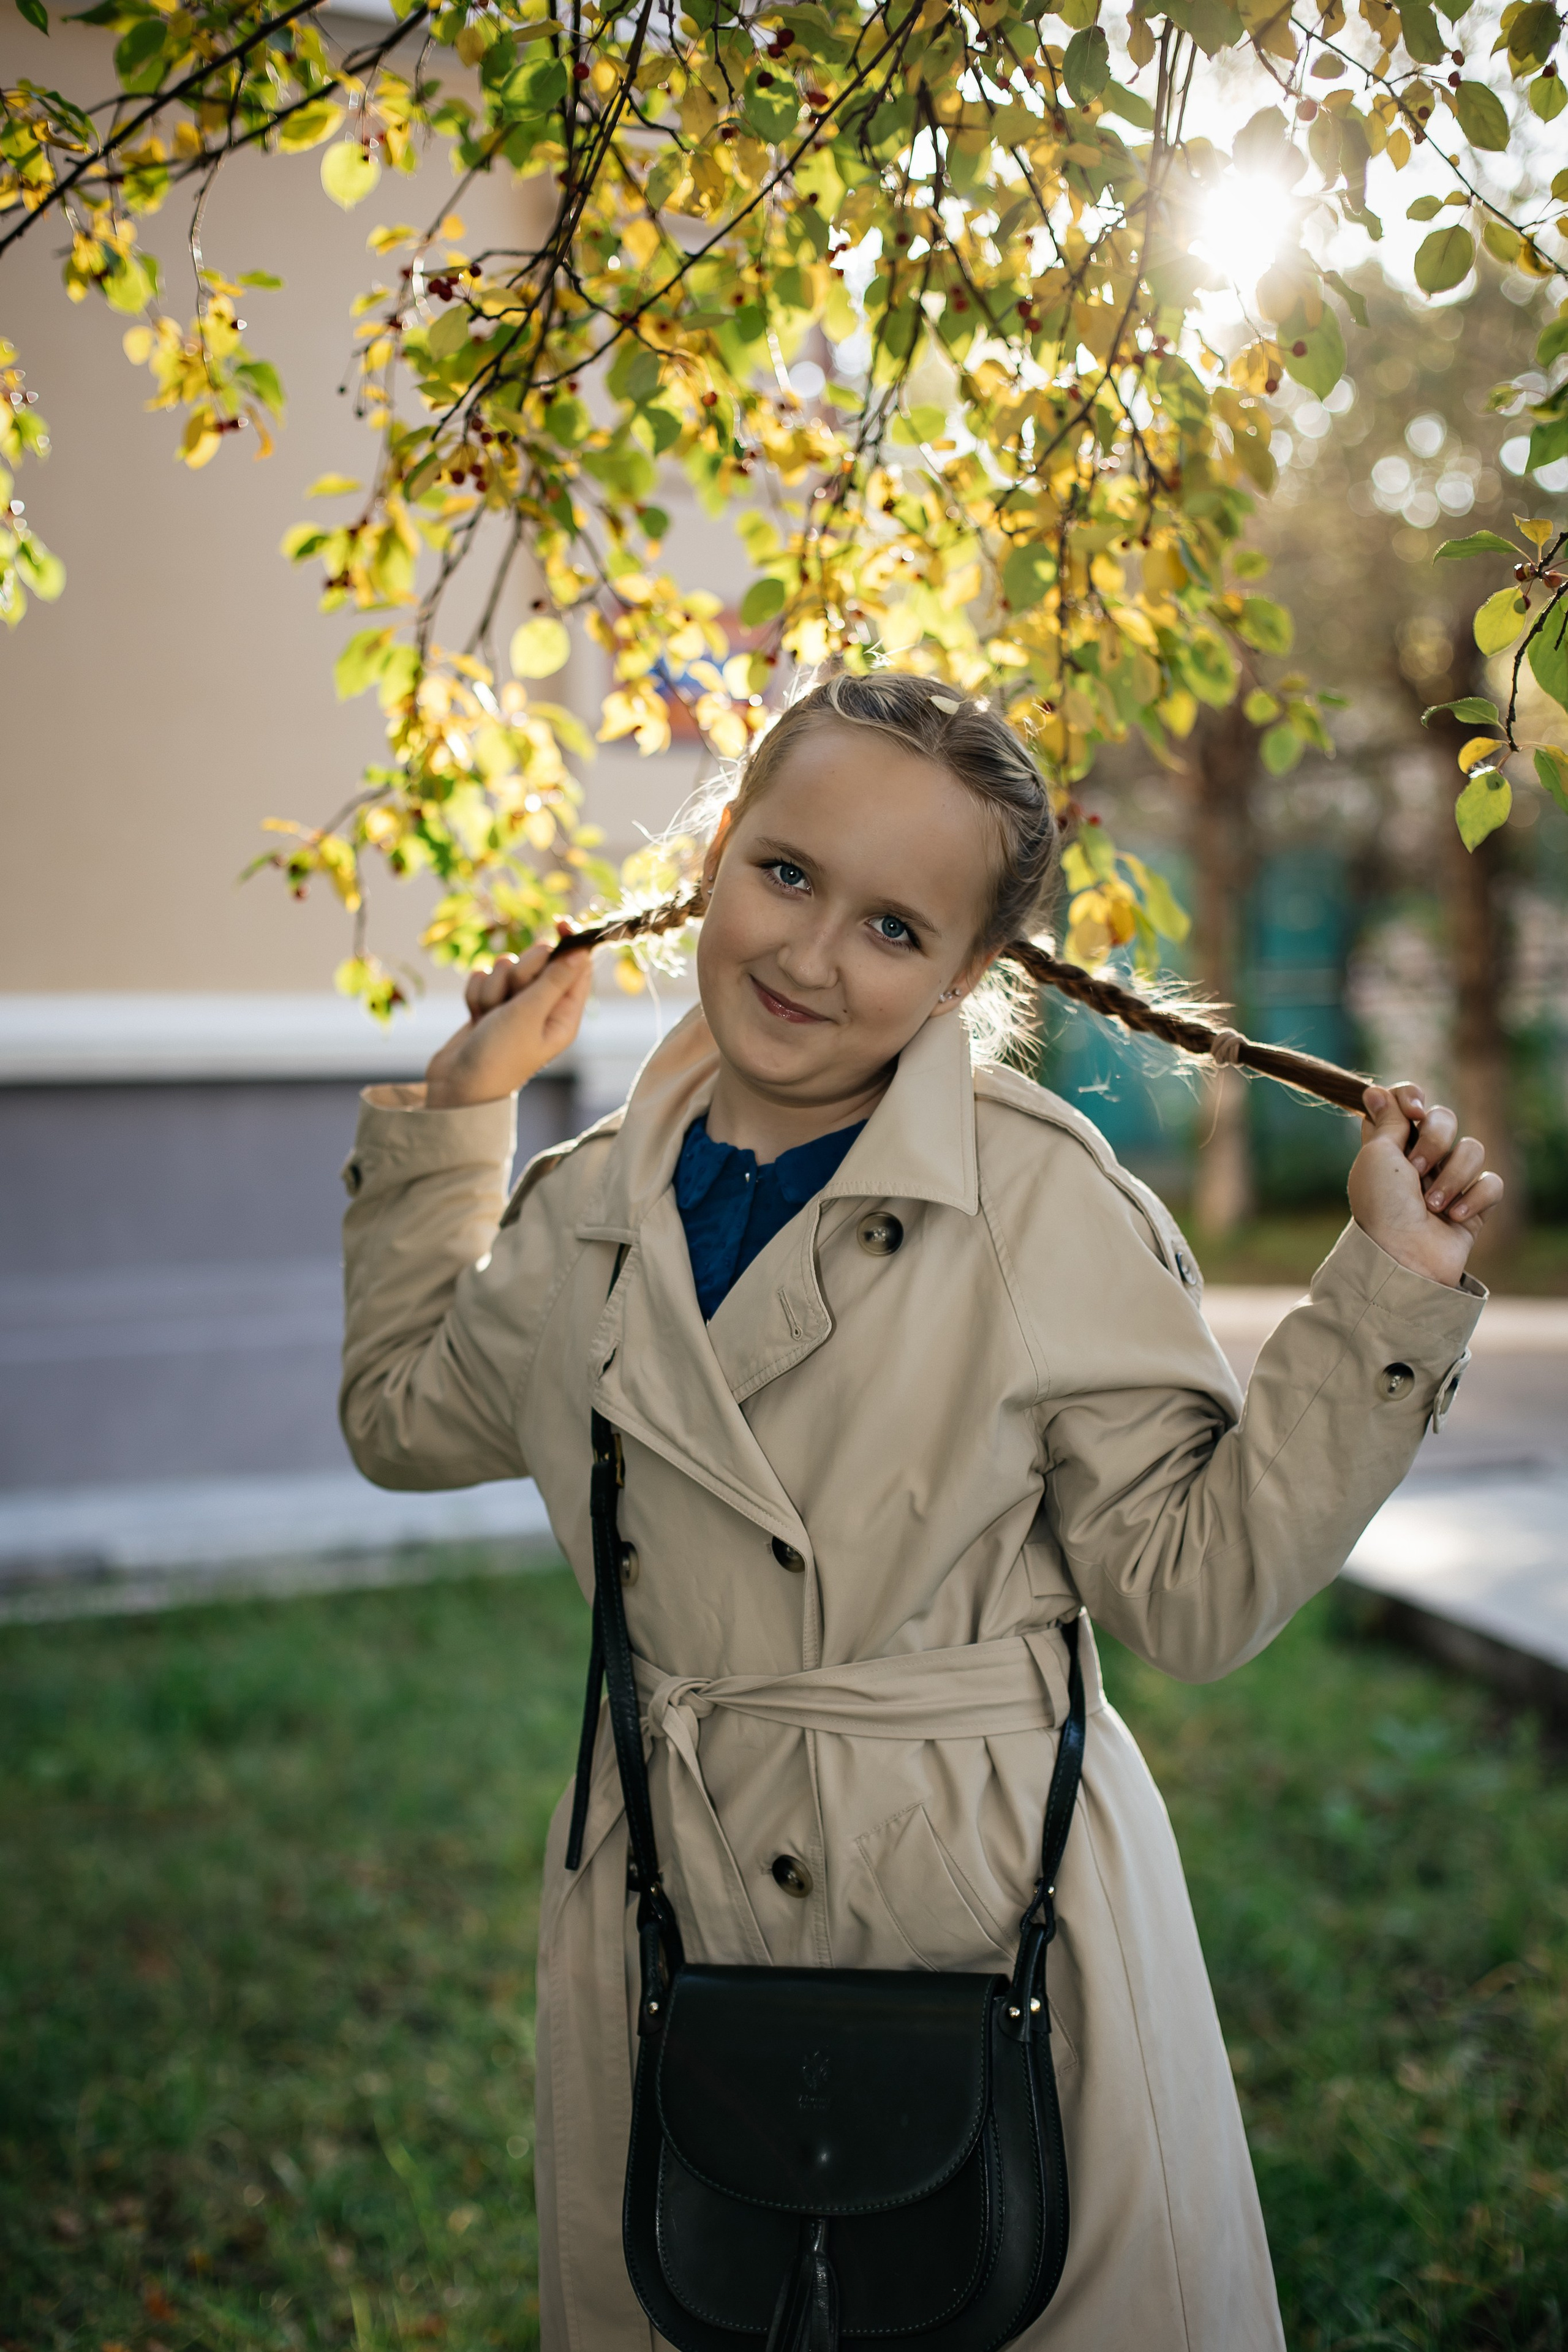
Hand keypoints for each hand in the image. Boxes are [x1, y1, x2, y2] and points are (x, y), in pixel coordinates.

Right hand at [423, 937, 592, 1108]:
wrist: (455, 1085)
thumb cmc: (499, 1057)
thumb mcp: (529, 1015)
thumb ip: (553, 980)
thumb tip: (583, 951)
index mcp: (564, 1014)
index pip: (576, 967)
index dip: (569, 943)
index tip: (560, 921)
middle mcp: (542, 1008)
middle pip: (538, 960)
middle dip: (520, 972)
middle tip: (513, 997)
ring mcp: (513, 1006)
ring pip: (506, 967)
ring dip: (493, 988)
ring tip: (490, 1015)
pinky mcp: (488, 1005)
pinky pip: (483, 978)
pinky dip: (476, 994)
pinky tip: (475, 1017)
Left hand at [1346, 1081, 1503, 1287]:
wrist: (1403, 1258)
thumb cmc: (1381, 1207)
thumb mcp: (1376, 1156)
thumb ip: (1385, 1121)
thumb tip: (1374, 1090)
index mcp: (1392, 1144)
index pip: (1408, 1101)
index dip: (1413, 1097)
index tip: (1413, 1110)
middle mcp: (1421, 1158)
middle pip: (1445, 1118)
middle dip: (1434, 1140)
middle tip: (1416, 1168)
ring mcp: (1449, 1180)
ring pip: (1473, 1148)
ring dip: (1452, 1176)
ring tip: (1432, 1205)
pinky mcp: (1474, 1204)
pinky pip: (1491, 1182)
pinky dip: (1474, 1198)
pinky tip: (1454, 1217)